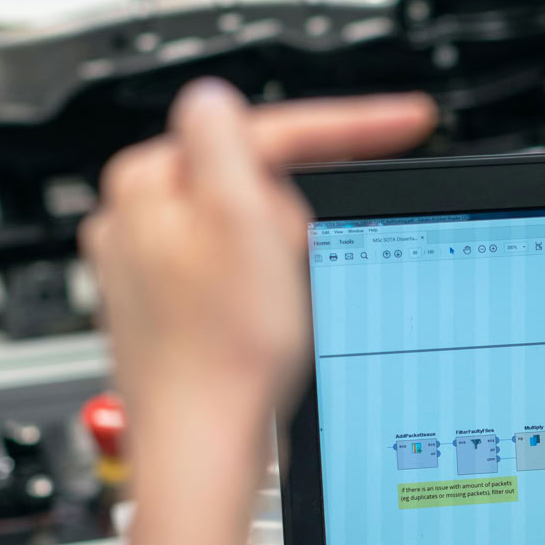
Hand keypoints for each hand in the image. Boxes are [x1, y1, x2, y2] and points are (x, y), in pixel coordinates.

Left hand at [83, 79, 435, 544]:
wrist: (204, 446)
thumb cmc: (223, 351)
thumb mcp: (239, 220)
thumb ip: (226, 138)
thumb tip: (219, 98)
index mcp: (150, 183)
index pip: (265, 131)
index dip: (348, 125)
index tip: (408, 122)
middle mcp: (137, 222)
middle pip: (258, 182)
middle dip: (294, 214)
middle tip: (303, 262)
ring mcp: (153, 270)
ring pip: (252, 231)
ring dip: (282, 257)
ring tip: (279, 307)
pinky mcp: (175, 312)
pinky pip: (241, 275)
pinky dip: (266, 292)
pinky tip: (265, 328)